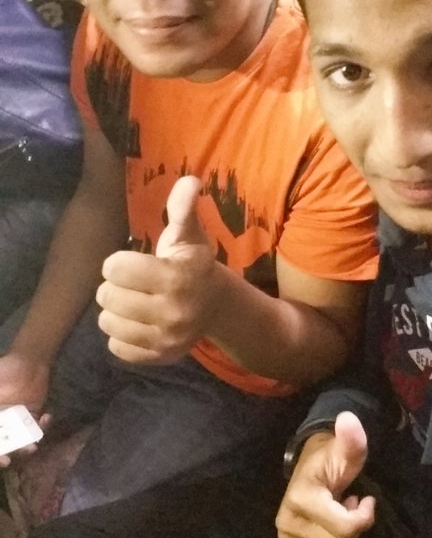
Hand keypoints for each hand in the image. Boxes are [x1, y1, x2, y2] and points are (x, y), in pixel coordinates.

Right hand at [0, 353, 49, 467]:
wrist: (30, 360)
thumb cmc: (5, 372)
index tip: (2, 459)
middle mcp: (2, 421)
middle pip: (3, 444)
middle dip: (8, 453)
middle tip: (13, 458)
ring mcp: (17, 421)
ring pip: (20, 441)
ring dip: (26, 446)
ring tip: (33, 446)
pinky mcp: (33, 416)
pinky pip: (37, 429)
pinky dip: (42, 428)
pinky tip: (46, 417)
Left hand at [96, 176, 217, 363]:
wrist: (217, 306)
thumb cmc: (193, 263)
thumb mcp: (189, 233)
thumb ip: (183, 208)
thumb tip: (190, 180)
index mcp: (176, 278)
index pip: (115, 269)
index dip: (118, 262)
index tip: (131, 262)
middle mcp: (172, 312)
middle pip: (107, 296)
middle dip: (113, 285)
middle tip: (129, 283)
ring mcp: (166, 339)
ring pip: (108, 323)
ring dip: (113, 310)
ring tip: (130, 302)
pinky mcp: (159, 357)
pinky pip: (117, 348)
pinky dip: (120, 334)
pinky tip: (135, 322)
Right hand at [275, 411, 375, 537]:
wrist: (308, 468)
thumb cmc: (330, 459)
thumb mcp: (345, 450)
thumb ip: (351, 440)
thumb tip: (348, 419)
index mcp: (300, 499)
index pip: (345, 528)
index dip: (364, 516)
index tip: (364, 498)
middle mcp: (288, 523)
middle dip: (354, 527)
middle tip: (350, 504)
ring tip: (340, 513)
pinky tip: (333, 526)